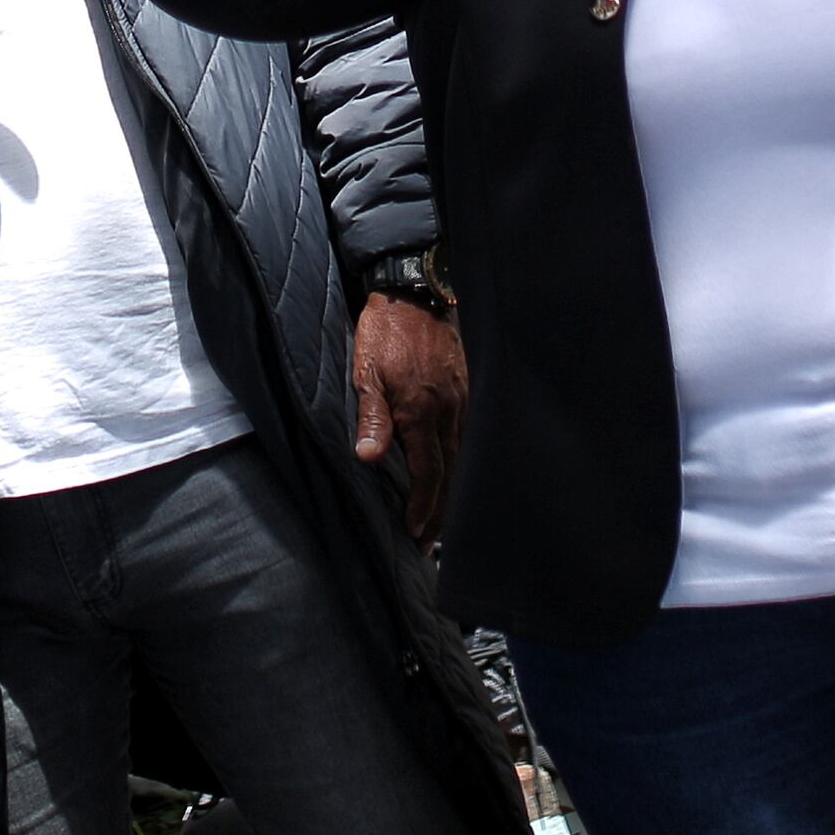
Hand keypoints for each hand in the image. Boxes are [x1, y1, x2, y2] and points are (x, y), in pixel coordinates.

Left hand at [348, 292, 465, 549]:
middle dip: (441, 511)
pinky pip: (469, 434)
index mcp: (421, 411)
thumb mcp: (366, 372)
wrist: (413, 293)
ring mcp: (462, 399)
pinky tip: (456, 473)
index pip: (428, 472)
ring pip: (463, 456)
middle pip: (450, 473)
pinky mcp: (468, 387)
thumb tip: (367, 459)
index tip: (416, 532)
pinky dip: (462, 461)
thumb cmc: (383, 332)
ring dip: (453, 490)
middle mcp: (448, 410)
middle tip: (430, 541)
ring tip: (442, 518)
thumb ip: (371, 417)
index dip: (423, 506)